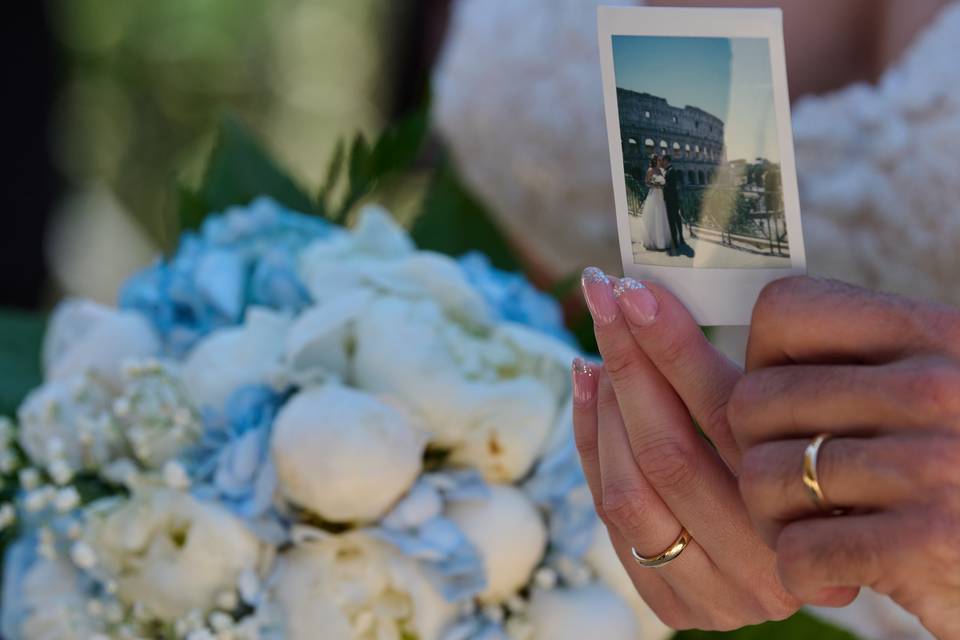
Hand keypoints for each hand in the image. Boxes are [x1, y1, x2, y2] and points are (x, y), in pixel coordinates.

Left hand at [572, 267, 798, 629]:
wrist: (820, 567)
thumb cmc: (808, 464)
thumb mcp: (801, 421)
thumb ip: (748, 381)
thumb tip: (660, 303)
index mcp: (811, 509)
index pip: (725, 413)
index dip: (671, 347)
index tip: (635, 292)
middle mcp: (766, 563)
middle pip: (668, 452)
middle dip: (627, 366)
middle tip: (602, 302)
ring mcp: (717, 595)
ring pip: (628, 492)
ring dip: (603, 412)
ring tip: (596, 355)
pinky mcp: (675, 606)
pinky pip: (611, 521)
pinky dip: (593, 450)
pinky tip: (591, 397)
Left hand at [729, 276, 959, 638]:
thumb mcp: (938, 389)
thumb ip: (859, 363)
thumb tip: (740, 348)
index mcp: (935, 333)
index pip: (784, 310)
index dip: (761, 360)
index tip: (786, 399)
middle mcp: (937, 390)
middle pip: (752, 401)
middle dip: (754, 450)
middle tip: (796, 482)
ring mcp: (932, 467)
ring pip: (761, 476)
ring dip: (772, 518)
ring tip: (815, 527)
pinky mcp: (924, 545)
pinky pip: (796, 549)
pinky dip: (802, 571)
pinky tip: (836, 572)